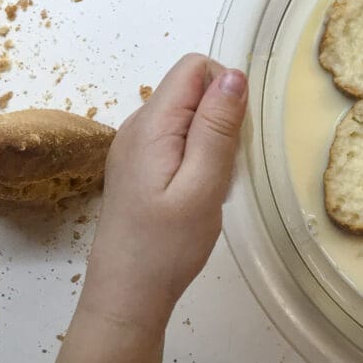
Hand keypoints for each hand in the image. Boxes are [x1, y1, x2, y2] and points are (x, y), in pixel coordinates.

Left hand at [79, 53, 247, 334]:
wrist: (127, 295)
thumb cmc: (167, 246)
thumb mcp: (203, 186)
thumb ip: (218, 128)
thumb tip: (233, 74)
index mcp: (151, 124)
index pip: (195, 67)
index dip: (225, 90)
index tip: (234, 137)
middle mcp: (137, 125)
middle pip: (192, 88)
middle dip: (222, 117)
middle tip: (225, 168)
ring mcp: (135, 145)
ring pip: (188, 114)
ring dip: (212, 138)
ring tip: (212, 184)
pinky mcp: (139, 164)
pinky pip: (177, 137)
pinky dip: (198, 154)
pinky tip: (199, 191)